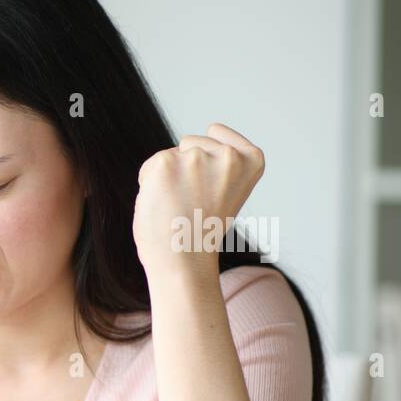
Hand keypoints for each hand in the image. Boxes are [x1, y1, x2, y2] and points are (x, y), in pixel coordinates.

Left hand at [133, 123, 264, 280]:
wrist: (184, 263)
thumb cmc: (202, 234)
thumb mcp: (228, 191)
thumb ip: (219, 166)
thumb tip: (191, 149)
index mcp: (251, 160)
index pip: (220, 137)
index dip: (209, 166)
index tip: (213, 193)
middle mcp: (228, 155)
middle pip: (191, 145)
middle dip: (185, 169)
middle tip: (191, 206)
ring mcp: (197, 157)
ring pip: (170, 156)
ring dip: (167, 178)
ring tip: (177, 207)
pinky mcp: (166, 164)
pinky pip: (150, 167)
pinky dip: (149, 185)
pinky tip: (162, 205)